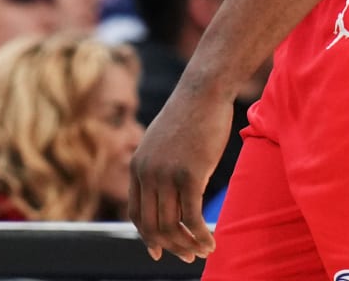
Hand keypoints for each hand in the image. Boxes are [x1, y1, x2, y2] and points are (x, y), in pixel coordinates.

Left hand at [129, 80, 229, 262]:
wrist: (204, 91)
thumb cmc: (189, 115)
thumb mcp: (162, 142)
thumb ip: (157, 166)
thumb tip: (162, 192)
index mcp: (137, 166)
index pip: (136, 214)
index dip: (148, 238)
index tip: (161, 252)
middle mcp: (146, 173)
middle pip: (153, 226)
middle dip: (171, 247)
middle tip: (189, 257)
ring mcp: (166, 174)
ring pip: (173, 226)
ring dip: (188, 245)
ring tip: (204, 251)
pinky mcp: (190, 174)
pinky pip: (193, 218)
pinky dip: (201, 236)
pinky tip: (212, 241)